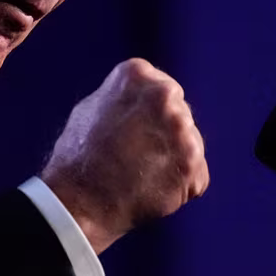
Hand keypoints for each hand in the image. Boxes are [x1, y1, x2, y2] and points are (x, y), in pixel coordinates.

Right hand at [40, 58, 208, 254]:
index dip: (150, 116)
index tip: (134, 132)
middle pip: (181, 116)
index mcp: (137, 74)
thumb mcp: (92, 107)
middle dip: (165, 137)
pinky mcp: (191, 163)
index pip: (164, 90)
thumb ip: (126, 97)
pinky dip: (181, 187)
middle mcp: (164, 95)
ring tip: (142, 176)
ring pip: (191, 145)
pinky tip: (154, 190)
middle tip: (136, 157)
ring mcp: (181, 130)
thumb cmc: (79, 156)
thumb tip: (145, 98)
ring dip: (174, 162)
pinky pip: (196, 176)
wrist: (80, 201)